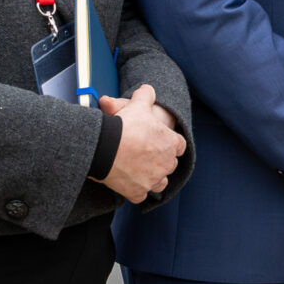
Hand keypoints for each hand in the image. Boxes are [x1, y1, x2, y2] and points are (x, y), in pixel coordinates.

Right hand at [97, 85, 184, 201]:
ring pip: (160, 182)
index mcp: (171, 144)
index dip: (170, 142)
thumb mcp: (137, 105)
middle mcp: (166, 164)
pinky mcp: (138, 193)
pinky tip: (129, 182)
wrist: (104, 148)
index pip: (179, 145)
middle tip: (146, 154)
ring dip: (153, 176)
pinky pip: (141, 195)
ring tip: (140, 169)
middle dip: (161, 160)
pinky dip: (136, 189)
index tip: (161, 141)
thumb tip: (148, 89)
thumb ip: (146, 96)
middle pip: (169, 164)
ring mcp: (153, 180)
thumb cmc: (124, 126)